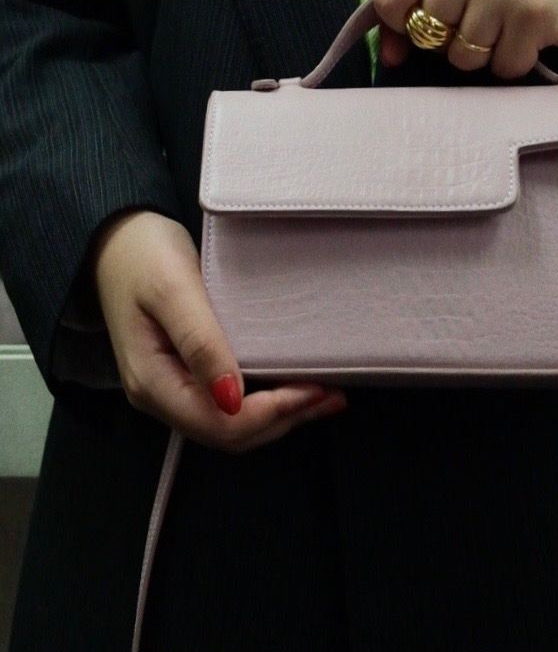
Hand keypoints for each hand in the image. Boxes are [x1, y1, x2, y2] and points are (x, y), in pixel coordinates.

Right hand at [94, 210, 346, 452]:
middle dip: (283, 420)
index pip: (220, 424)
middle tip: (332, 395)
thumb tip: (233, 399)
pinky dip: (264, 401)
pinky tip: (291, 385)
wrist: (114, 236)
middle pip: (228, 433)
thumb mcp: (173, 290)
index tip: (314, 388)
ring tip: (324, 395)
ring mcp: (171, 386)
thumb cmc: (141, 255)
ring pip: (230, 423)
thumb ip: (201, 343)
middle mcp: (160, 395)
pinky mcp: (184, 372)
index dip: (272, 414)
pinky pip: (227, 403)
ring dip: (279, 415)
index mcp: (152, 382)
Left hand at [374, 0, 557, 77]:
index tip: (416, 29)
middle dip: (448, 39)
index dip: (397, 25)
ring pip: (462, 57)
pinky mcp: (535, 17)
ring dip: (482, 54)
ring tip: (505, 26)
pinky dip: (511, 62)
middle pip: (428, 32)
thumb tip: (388, 54)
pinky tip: (526, 37)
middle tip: (479, 19)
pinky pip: (501, 67)